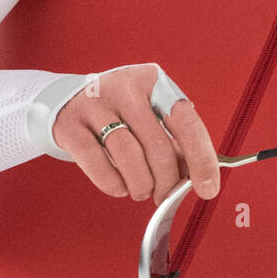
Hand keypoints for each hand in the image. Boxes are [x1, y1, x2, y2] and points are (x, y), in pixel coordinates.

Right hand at [52, 62, 219, 203]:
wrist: (68, 102)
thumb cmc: (121, 114)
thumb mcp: (152, 118)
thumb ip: (176, 145)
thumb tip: (198, 178)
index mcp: (154, 82)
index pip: (187, 123)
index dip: (202, 160)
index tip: (208, 189)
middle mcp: (125, 87)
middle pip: (157, 147)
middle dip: (165, 182)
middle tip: (163, 195)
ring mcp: (94, 103)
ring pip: (128, 157)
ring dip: (140, 185)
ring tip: (141, 190)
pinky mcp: (70, 124)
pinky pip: (97, 164)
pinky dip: (113, 184)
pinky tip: (119, 186)